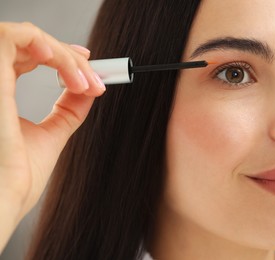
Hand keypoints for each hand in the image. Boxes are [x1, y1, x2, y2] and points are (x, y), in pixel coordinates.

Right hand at [0, 22, 104, 251]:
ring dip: (65, 56)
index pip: (26, 57)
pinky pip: (17, 37)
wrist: (2, 200)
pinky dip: (48, 46)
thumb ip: (68, 110)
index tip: (89, 67)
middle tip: (95, 79)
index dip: (60, 56)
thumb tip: (89, 90)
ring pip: (27, 38)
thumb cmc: (15, 179)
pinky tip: (68, 65)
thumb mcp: (51, 135)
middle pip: (30, 45)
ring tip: (86, 81)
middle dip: (71, 59)